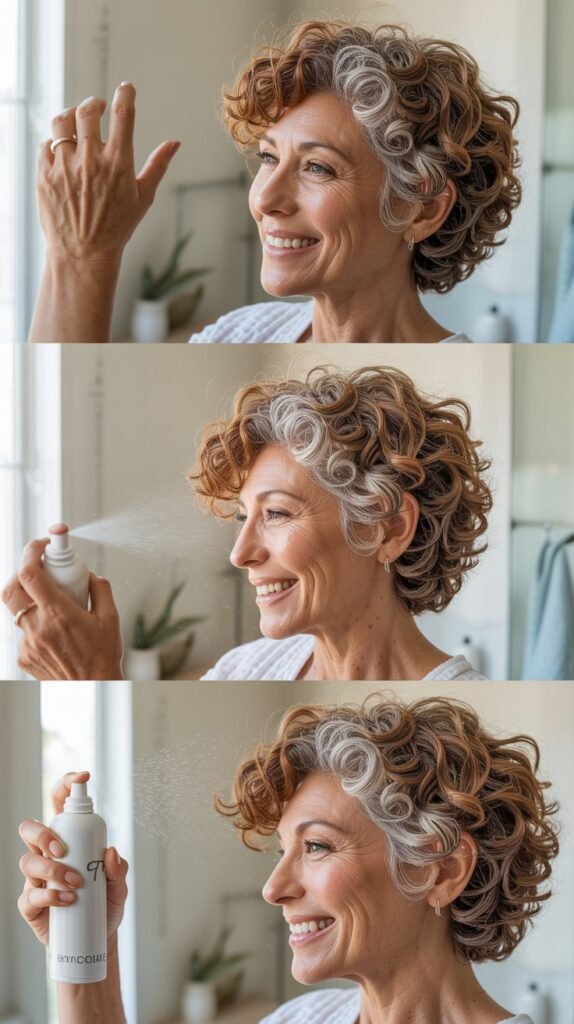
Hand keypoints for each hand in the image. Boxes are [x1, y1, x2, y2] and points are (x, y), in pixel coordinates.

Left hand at [2, 538, 123, 679]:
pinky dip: (36, 623)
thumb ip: (99, 589)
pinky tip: (56, 633)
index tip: (43, 545)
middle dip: (22, 571)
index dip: (31, 552)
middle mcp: (37, 628)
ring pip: (17, 610)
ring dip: (31, 599)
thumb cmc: (103, 656)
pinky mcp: (24, 657)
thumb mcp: (110, 618)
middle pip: (11, 588)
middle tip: (40, 569)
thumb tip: (89, 574)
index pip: (30, 574)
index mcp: (58, 615)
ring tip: (53, 605)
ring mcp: (28, 644)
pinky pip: (23, 631)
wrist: (94, 691)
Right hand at [18, 771, 127, 945]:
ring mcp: (36, 879)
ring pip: (28, 860)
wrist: (95, 942)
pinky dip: (49, 896)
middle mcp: (48, 855)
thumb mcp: (119, 887)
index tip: (83, 776)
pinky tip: (68, 900)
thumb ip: (118, 870)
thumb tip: (110, 852)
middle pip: (30, 829)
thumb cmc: (104, 907)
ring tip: (75, 883)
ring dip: (52, 869)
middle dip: (43, 833)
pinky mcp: (31, 904)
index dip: (66, 785)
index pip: (59, 804)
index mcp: (68, 840)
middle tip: (62, 849)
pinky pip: (30, 894)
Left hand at [38, 83, 179, 262]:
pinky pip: (46, 144)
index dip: (125, 94)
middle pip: (87, 110)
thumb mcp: (143, 197)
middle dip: (93, 104)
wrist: (83, 254)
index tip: (125, 88)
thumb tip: (174, 143)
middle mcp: (90, 161)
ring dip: (70, 116)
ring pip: (61, 121)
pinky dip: (55, 142)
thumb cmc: (117, 228)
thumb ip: (158, 165)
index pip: (123, 114)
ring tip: (75, 123)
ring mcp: (65, 167)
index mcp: (119, 163)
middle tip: (97, 108)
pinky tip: (63, 151)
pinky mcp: (45, 175)